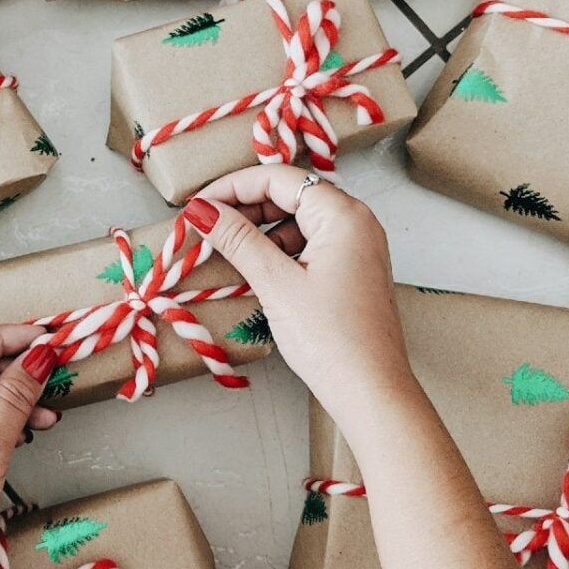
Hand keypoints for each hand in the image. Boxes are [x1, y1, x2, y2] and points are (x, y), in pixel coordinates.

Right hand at [184, 165, 415, 405]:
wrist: (370, 390)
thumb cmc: (331, 339)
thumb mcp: (276, 284)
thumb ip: (237, 240)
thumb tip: (202, 210)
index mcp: (343, 215)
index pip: (279, 178)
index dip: (232, 187)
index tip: (198, 205)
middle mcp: (356, 222)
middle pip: (290, 194)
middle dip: (245, 208)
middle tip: (206, 228)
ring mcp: (357, 247)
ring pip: (298, 220)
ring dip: (260, 231)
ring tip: (226, 251)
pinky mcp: (352, 271)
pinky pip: (310, 244)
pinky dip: (279, 250)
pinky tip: (255, 270)